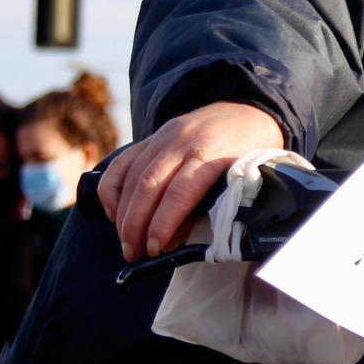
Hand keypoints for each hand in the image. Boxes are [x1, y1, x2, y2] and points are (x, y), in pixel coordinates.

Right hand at [98, 101, 286, 261]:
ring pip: (132, 176)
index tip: (154, 249)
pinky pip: (122, 163)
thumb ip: (213, 206)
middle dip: (136, 224)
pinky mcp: (152, 137)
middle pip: (149, 185)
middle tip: (132, 253)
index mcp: (212, 153)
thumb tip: (174, 239)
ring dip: (123, 213)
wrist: (248, 110)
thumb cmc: (251, 151)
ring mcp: (163, 137)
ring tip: (126, 242)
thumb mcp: (244, 178)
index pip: (180, 192)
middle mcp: (182, 142)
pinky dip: (112, 189)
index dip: (163, 223)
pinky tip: (114, 213)